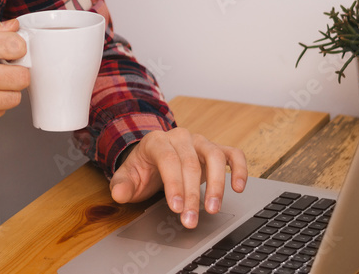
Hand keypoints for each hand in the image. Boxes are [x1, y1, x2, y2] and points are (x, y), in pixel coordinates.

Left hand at [110, 128, 247, 228]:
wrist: (153, 158)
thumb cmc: (142, 169)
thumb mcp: (127, 177)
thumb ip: (122, 185)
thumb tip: (119, 194)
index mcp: (157, 141)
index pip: (168, 160)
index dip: (174, 184)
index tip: (176, 207)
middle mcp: (180, 138)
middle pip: (191, 163)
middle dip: (192, 195)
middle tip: (190, 220)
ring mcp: (199, 142)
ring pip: (214, 156)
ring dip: (216, 185)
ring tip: (213, 209)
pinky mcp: (215, 149)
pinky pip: (232, 154)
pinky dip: (238, 168)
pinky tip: (238, 187)